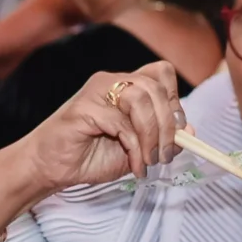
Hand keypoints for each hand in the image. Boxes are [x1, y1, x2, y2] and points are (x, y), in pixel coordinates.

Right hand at [16, 64, 182, 192]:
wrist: (51, 168)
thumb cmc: (89, 157)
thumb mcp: (137, 150)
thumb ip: (162, 139)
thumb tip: (190, 131)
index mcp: (125, 85)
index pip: (161, 73)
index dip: (174, 100)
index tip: (177, 131)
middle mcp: (111, 81)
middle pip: (155, 86)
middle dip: (168, 124)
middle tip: (164, 154)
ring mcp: (96, 92)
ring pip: (140, 99)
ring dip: (152, 135)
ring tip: (149, 161)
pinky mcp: (83, 108)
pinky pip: (121, 123)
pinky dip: (135, 148)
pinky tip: (135, 166)